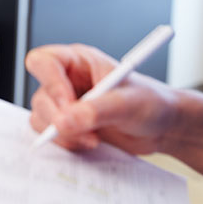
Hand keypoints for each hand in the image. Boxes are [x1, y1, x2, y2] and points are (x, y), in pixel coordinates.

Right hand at [25, 43, 179, 154]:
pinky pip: (50, 134)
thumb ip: (96, 110)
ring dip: (63, 134)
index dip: (50, 83)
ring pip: (41, 117)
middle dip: (58, 117)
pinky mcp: (69, 124)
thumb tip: (64, 121)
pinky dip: (66, 143)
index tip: (68, 106)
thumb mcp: (128, 103)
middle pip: (40, 94)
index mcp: (81, 60)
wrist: (162, 127)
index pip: (45, 61)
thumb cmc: (151, 102)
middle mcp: (69, 79)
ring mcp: (66, 103)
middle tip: (82, 131)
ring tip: (93, 139)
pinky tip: (89, 143)